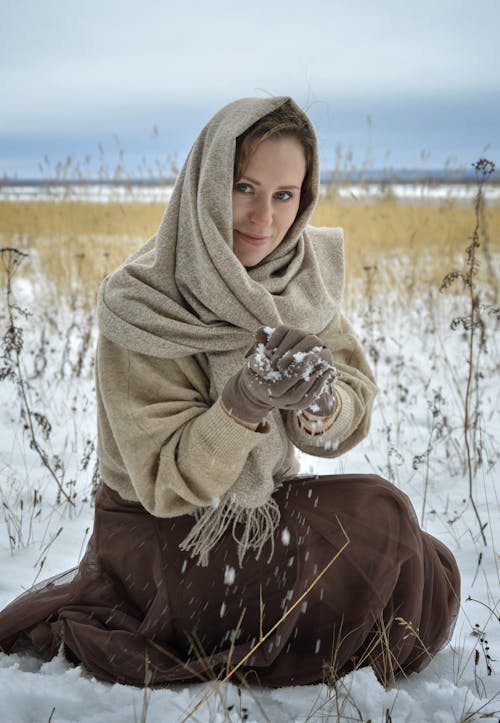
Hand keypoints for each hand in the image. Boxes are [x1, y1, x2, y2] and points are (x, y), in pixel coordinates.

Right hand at [221, 325, 336, 423]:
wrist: (254, 388)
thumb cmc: (255, 371)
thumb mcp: (252, 365)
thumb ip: (257, 363)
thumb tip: (268, 364)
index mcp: (266, 391)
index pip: (284, 385)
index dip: (296, 372)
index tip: (307, 359)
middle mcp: (277, 402)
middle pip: (297, 395)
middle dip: (311, 379)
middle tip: (322, 364)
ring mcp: (286, 406)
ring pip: (305, 400)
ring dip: (318, 385)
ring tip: (327, 370)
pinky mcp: (294, 407)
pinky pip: (308, 402)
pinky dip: (318, 391)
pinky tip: (325, 378)